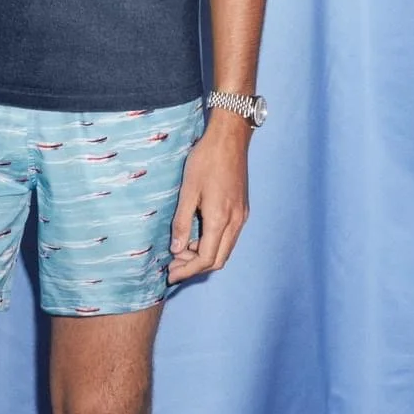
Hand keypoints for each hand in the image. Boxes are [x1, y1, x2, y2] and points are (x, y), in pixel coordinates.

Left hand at [168, 112, 252, 282]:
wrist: (230, 139)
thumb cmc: (206, 160)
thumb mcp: (188, 191)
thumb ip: (182, 222)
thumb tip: (176, 250)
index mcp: (220, 218)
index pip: (206, 258)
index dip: (188, 270)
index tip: (171, 274)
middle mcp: (236, 222)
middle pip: (218, 259)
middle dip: (195, 268)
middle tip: (173, 266)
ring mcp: (242, 216)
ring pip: (225, 250)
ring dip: (204, 256)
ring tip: (181, 252)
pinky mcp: (243, 209)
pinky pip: (229, 237)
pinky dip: (213, 244)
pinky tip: (197, 237)